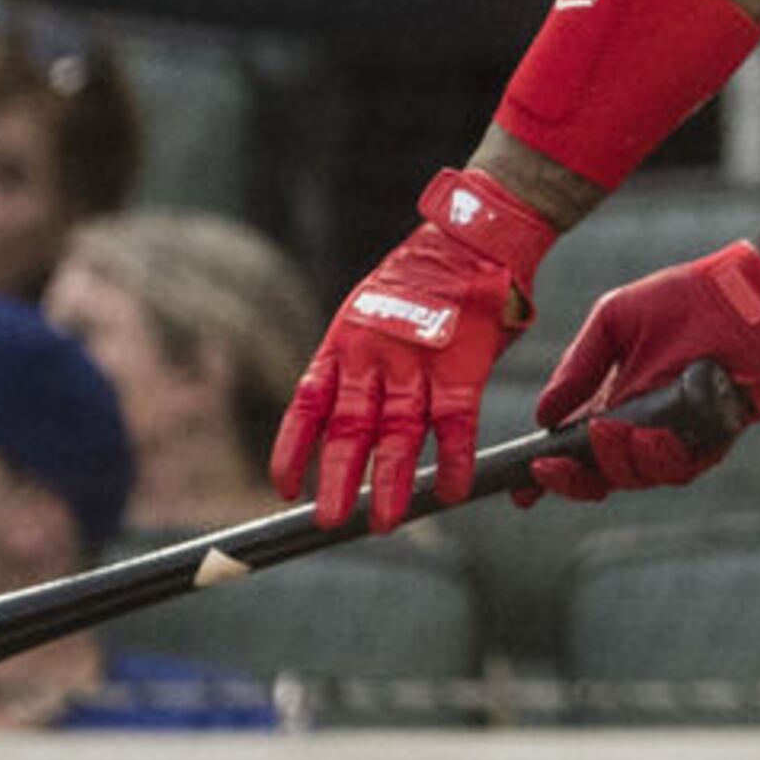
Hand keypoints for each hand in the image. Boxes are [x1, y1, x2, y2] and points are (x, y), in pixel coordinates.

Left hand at [275, 168, 560, 528]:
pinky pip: (456, 423)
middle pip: (349, 429)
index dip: (292, 450)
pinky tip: (451, 492)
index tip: (284, 490)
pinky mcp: (463, 366)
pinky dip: (454, 460)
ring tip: (384, 522)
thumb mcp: (374, 307)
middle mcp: (374, 357)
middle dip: (338, 479)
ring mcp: (418, 363)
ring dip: (391, 482)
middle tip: (329, 521)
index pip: (307, 403)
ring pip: (398, 434)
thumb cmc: (425, 278)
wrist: (474, 236)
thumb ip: (364, 358)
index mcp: (344, 341)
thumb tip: (359, 412)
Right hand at [525, 242, 759, 501]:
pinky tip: (652, 434)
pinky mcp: (715, 439)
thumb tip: (543, 417)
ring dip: (619, 461)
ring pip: (640, 477)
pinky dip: (662, 455)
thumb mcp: (615, 320)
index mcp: (612, 405)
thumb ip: (579, 367)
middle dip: (574, 479)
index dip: (548, 479)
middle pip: (603, 478)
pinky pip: (684, 466)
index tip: (519, 494)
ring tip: (610, 432)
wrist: (743, 292)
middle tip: (553, 463)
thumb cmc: (682, 299)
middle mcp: (642, 430)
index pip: (574, 453)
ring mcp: (679, 438)